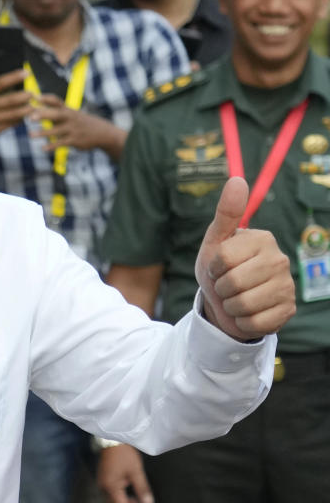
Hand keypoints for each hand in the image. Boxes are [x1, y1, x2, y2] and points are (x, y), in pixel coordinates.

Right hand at [0, 65, 30, 151]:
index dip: (14, 77)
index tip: (26, 72)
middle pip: (10, 100)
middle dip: (25, 95)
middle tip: (33, 92)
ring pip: (14, 113)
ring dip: (27, 108)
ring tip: (34, 104)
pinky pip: (12, 124)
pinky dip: (21, 118)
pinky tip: (27, 114)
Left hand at [29, 95, 124, 152]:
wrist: (101, 132)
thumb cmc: (78, 121)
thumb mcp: (69, 113)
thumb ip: (53, 109)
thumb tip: (35, 101)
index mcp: (67, 109)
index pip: (56, 101)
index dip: (46, 99)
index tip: (35, 97)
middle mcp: (70, 117)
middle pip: (56, 114)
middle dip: (44, 115)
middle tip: (30, 117)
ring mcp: (72, 129)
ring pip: (56, 131)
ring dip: (43, 133)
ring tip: (30, 135)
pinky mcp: (74, 140)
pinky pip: (61, 143)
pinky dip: (52, 146)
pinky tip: (42, 149)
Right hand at [97, 444, 153, 502]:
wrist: (112, 438)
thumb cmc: (123, 452)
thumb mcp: (136, 471)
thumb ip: (142, 489)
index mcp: (111, 486)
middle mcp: (104, 486)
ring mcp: (102, 482)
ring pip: (113, 500)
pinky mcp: (104, 477)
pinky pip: (111, 493)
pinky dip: (121, 497)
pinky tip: (130, 494)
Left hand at [195, 177, 295, 340]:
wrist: (226, 302)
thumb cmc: (219, 268)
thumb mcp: (215, 241)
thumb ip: (226, 213)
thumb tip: (237, 179)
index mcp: (262, 239)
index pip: (224, 259)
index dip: (213, 267)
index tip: (217, 267)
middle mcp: (280, 259)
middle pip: (234, 283)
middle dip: (221, 288)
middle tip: (225, 285)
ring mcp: (287, 286)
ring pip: (244, 305)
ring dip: (230, 306)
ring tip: (234, 298)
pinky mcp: (288, 310)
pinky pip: (255, 323)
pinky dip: (242, 322)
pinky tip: (246, 313)